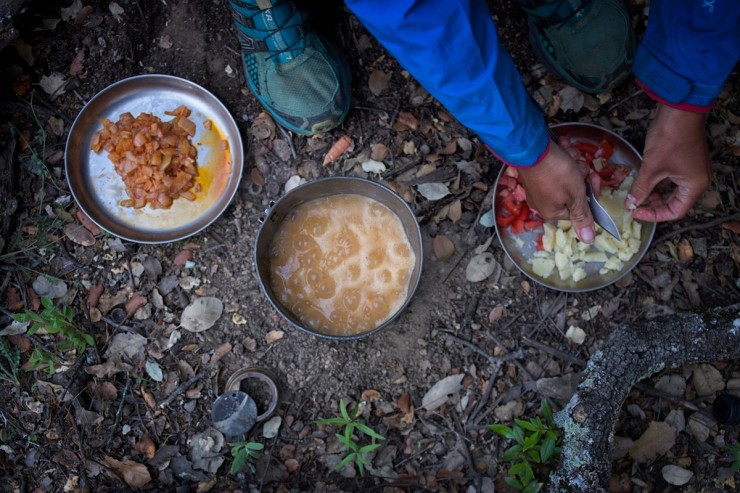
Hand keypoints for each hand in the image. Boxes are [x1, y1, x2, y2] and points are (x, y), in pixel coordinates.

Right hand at [517, 142, 595, 242]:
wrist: (532, 148)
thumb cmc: (557, 175)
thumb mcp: (575, 197)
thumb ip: (583, 217)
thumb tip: (588, 241)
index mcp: (552, 212)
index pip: (580, 207)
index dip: (590, 191)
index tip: (593, 177)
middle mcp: (544, 202)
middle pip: (574, 191)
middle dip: (580, 176)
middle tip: (578, 165)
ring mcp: (538, 186)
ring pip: (566, 176)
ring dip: (573, 163)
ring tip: (568, 156)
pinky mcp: (536, 171)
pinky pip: (555, 167)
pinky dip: (562, 157)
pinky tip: (561, 150)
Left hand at [626, 104, 710, 221]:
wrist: (679, 109)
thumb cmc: (670, 138)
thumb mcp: (652, 167)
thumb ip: (641, 188)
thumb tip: (631, 204)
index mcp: (695, 186)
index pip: (675, 211)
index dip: (654, 215)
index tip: (635, 213)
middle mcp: (697, 180)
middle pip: (675, 202)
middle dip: (654, 205)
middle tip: (634, 205)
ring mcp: (692, 170)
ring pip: (672, 191)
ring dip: (654, 194)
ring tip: (637, 195)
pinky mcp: (685, 160)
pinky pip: (671, 179)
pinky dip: (658, 183)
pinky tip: (643, 182)